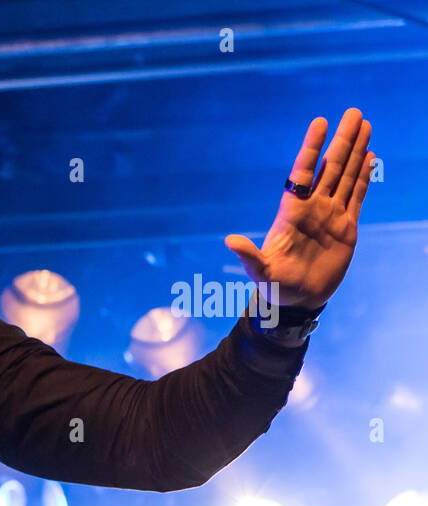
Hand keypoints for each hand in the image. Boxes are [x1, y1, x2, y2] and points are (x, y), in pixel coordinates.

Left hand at [224, 107, 374, 310]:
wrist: (297, 300)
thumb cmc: (274, 286)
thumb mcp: (260, 271)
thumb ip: (248, 255)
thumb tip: (229, 241)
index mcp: (292, 213)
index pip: (304, 173)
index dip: (312, 148)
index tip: (320, 122)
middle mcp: (313, 208)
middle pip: (330, 167)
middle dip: (342, 140)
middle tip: (352, 112)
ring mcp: (331, 215)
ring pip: (346, 176)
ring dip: (356, 151)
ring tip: (364, 125)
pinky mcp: (347, 227)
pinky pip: (356, 196)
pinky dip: (364, 177)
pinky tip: (369, 157)